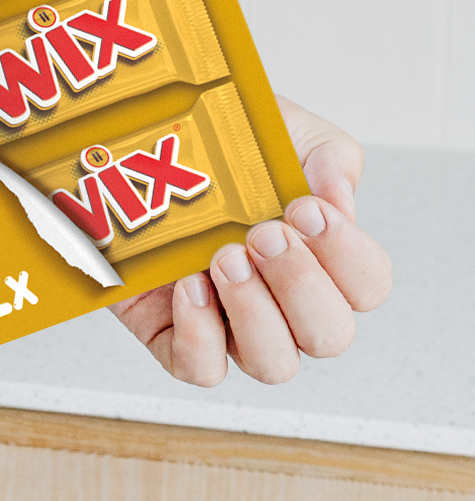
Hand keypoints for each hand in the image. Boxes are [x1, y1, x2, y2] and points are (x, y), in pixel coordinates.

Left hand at [109, 96, 392, 386]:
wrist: (132, 143)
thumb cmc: (217, 143)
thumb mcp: (282, 132)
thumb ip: (328, 157)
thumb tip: (339, 201)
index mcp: (320, 256)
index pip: (367, 285)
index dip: (346, 256)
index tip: (306, 209)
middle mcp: (283, 301)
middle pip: (329, 336)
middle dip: (301, 285)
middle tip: (262, 234)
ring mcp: (230, 323)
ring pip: (273, 363)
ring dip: (255, 313)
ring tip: (223, 257)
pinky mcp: (173, 332)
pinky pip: (201, 369)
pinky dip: (200, 337)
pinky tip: (189, 286)